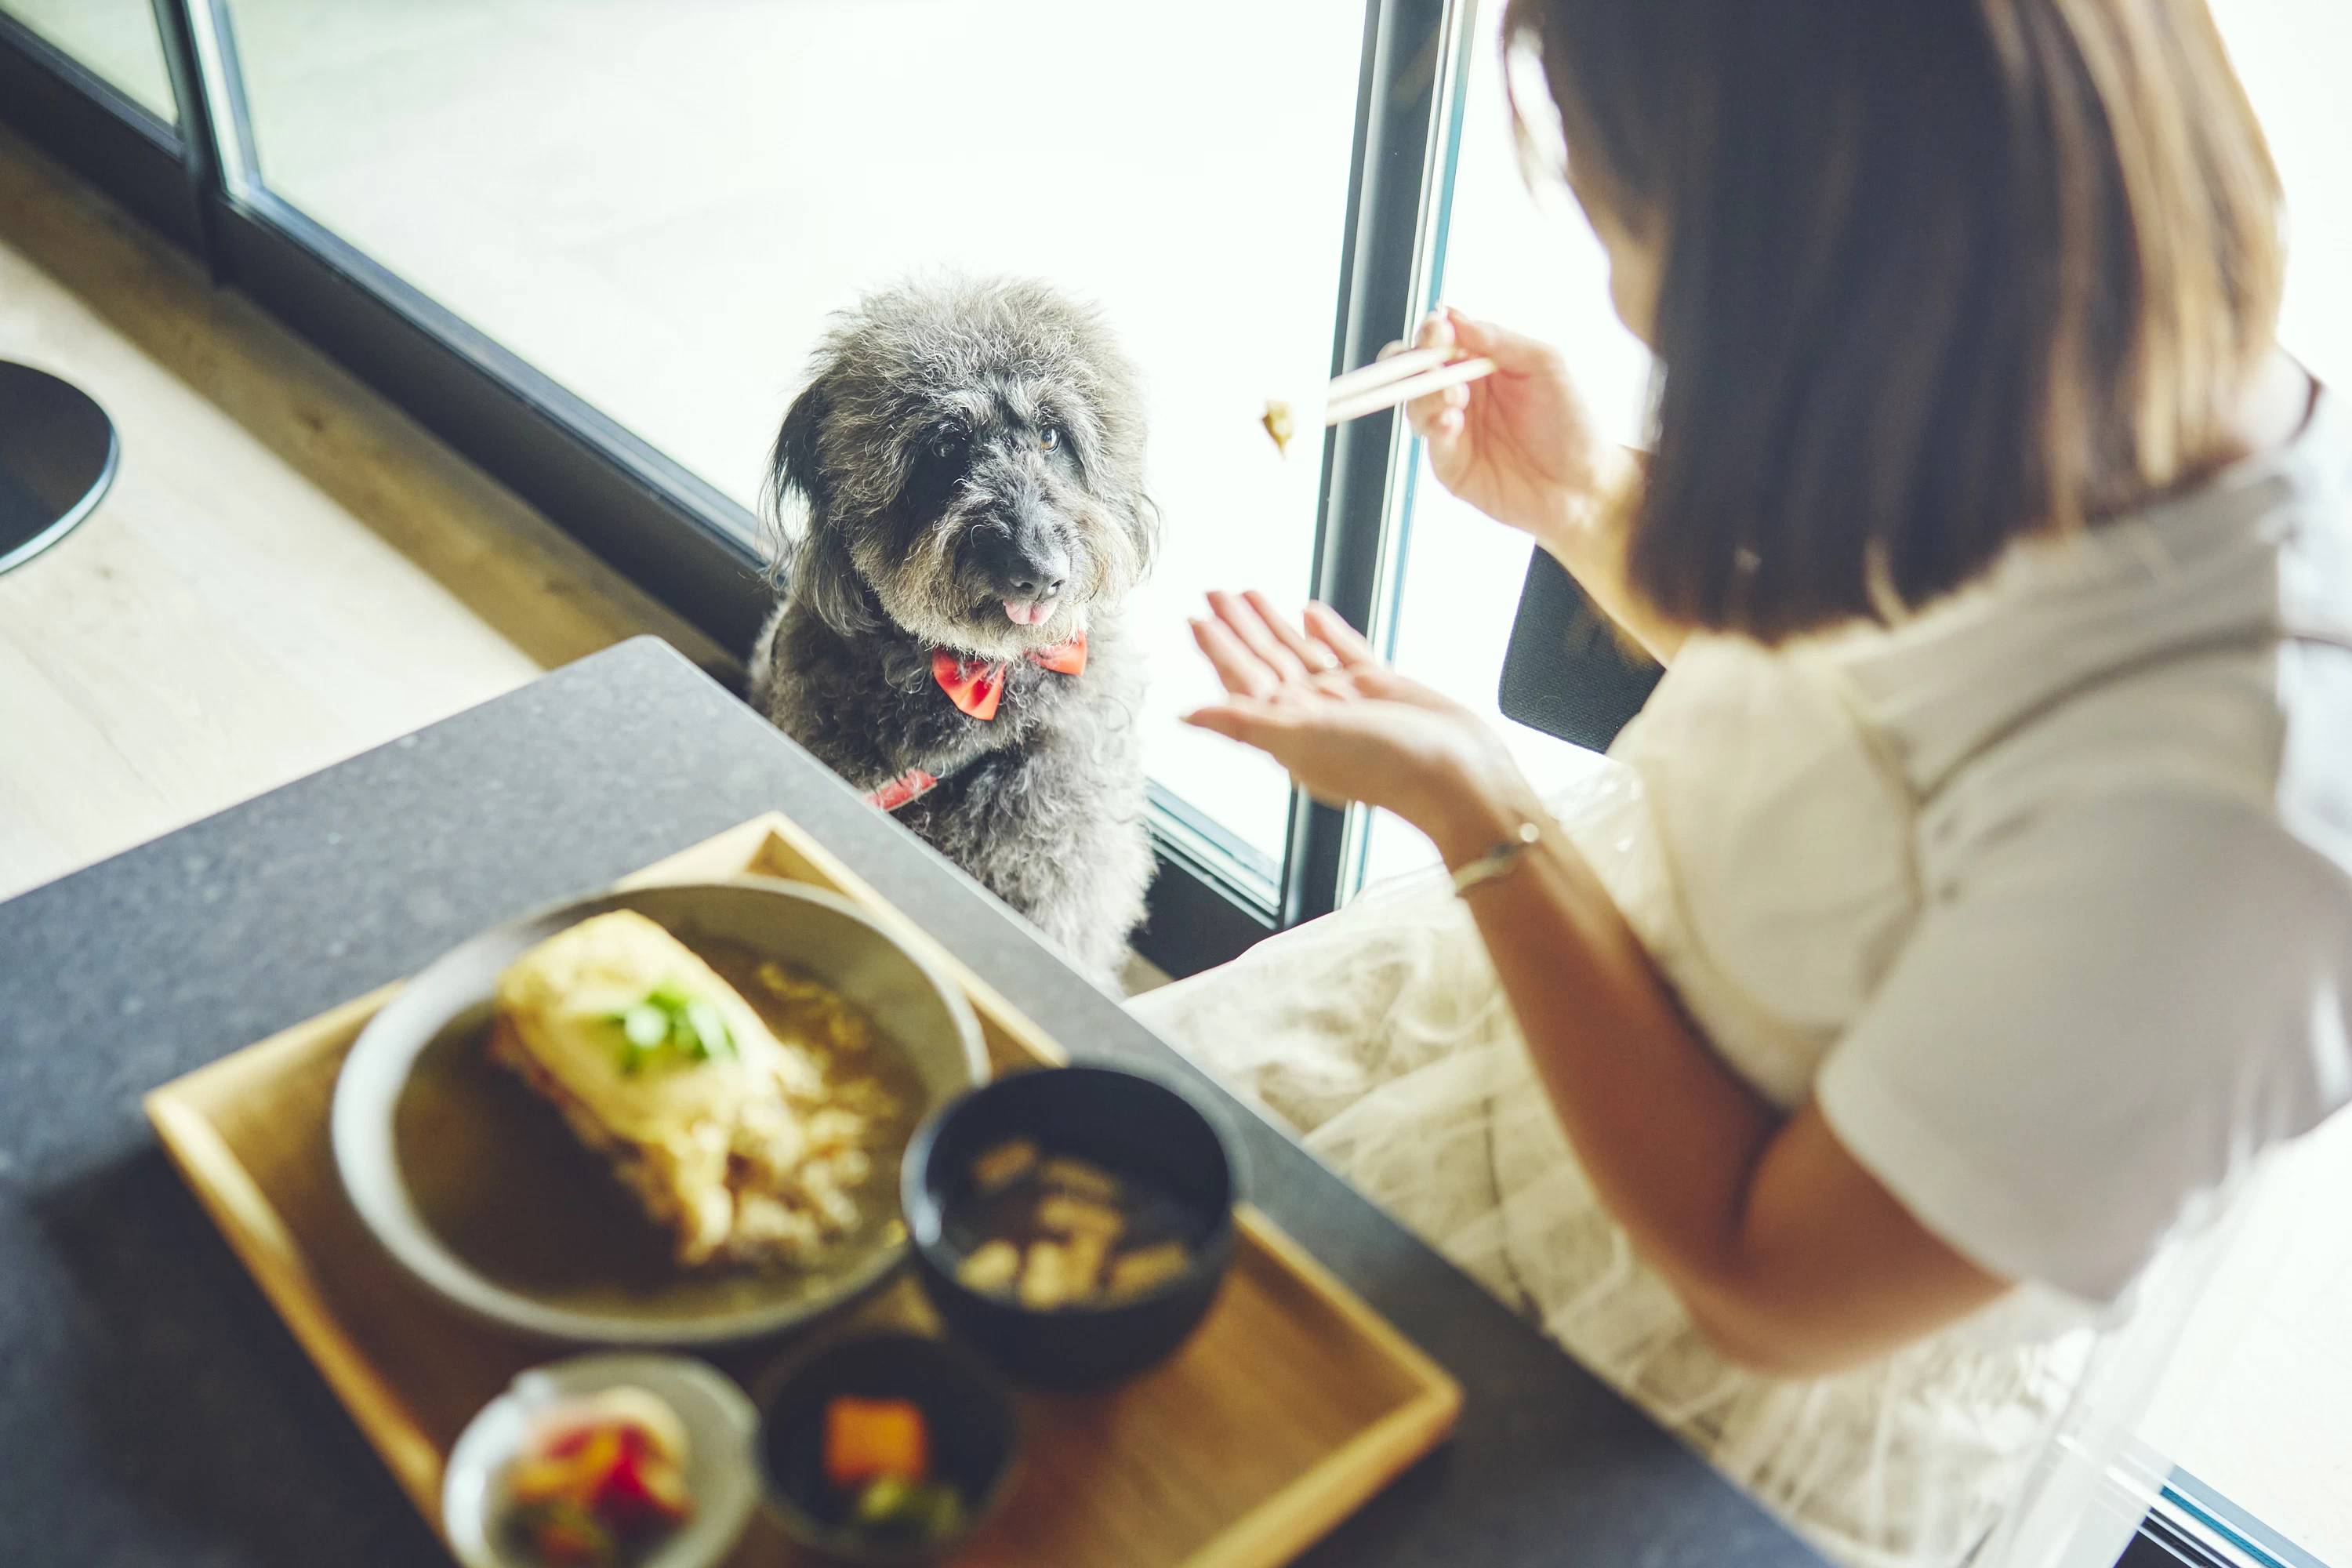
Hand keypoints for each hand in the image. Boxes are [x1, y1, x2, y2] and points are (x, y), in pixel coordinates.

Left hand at [1181, 591, 1534, 852]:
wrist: (1457, 774)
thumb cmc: (1383, 767)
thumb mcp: (1302, 741)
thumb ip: (1243, 724)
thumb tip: (1185, 715)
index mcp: (1287, 732)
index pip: (1242, 683)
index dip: (1218, 651)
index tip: (1196, 619)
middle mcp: (1312, 717)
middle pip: (1265, 663)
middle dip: (1239, 628)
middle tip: (1214, 593)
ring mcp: (1347, 702)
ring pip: (1300, 654)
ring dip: (1274, 624)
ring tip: (1249, 593)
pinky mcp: (1382, 688)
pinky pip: (1345, 654)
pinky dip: (1327, 633)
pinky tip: (1309, 613)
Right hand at [1388, 307, 1616, 542]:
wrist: (1584, 485)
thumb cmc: (1572, 423)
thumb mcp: (1545, 364)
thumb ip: (1499, 339)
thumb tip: (1452, 316)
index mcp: (1481, 364)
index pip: (1440, 340)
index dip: (1431, 333)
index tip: (1438, 332)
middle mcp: (1461, 394)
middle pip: (1414, 371)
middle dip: (1412, 362)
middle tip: (1431, 364)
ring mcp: (1453, 431)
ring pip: (1414, 404)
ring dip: (1426, 396)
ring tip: (1456, 398)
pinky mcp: (1451, 466)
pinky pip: (1429, 443)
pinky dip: (1433, 428)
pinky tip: (1450, 422)